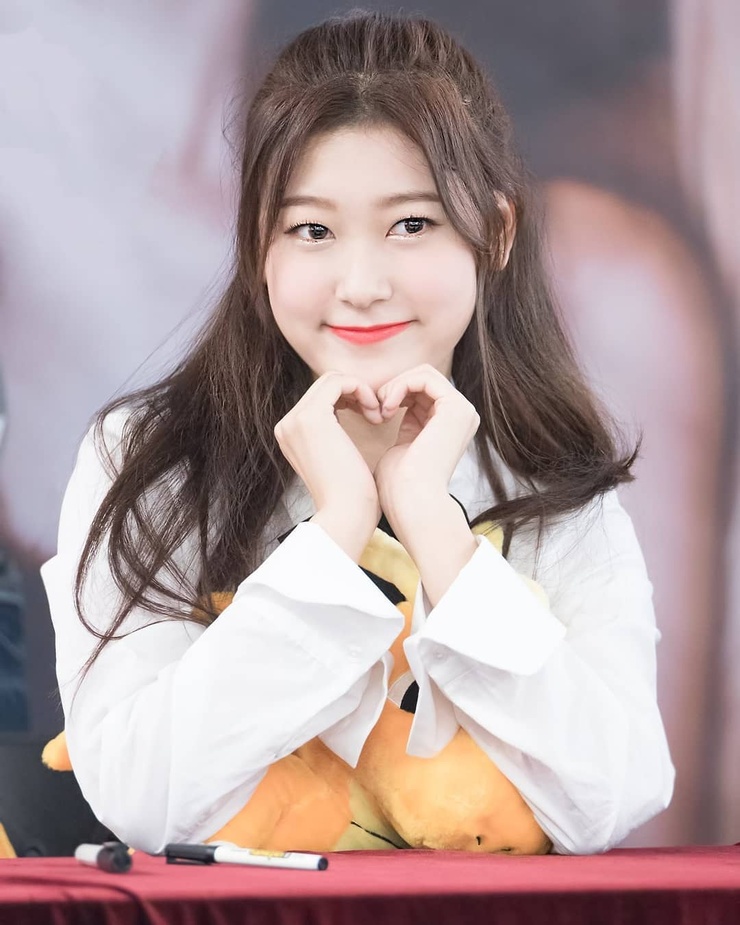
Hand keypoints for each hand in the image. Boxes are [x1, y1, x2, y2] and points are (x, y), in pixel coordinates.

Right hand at [274, 373, 383, 558]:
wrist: (346, 514)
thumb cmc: (350, 495)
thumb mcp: (338, 458)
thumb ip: (334, 435)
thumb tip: (348, 414)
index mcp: (291, 434)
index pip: (321, 397)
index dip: (349, 398)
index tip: (371, 416)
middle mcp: (287, 424)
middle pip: (325, 385)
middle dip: (355, 393)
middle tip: (377, 414)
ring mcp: (295, 419)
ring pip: (332, 379)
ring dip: (360, 391)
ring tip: (377, 415)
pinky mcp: (312, 417)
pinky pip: (339, 382)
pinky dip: (361, 390)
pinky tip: (375, 413)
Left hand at [374, 365, 479, 518]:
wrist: (412, 504)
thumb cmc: (399, 487)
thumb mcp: (402, 447)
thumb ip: (407, 426)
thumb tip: (393, 409)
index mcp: (450, 425)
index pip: (421, 389)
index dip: (394, 393)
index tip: (373, 413)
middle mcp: (462, 416)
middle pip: (423, 377)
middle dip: (394, 387)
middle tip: (376, 409)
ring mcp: (463, 411)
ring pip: (423, 373)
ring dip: (395, 386)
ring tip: (380, 410)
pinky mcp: (457, 408)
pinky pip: (424, 377)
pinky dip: (400, 387)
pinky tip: (387, 408)